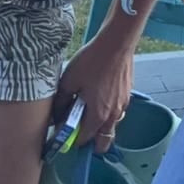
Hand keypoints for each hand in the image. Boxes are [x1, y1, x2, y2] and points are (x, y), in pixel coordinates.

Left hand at [51, 34, 134, 153]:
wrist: (117, 42)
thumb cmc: (91, 62)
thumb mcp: (69, 81)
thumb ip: (60, 103)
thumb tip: (54, 118)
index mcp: (98, 115)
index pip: (83, 140)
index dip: (70, 139)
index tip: (62, 131)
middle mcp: (113, 115)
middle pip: (104, 141)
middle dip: (91, 141)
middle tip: (78, 128)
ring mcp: (123, 104)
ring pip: (111, 125)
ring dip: (100, 125)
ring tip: (89, 109)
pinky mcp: (128, 94)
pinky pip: (117, 111)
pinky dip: (108, 111)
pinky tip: (100, 95)